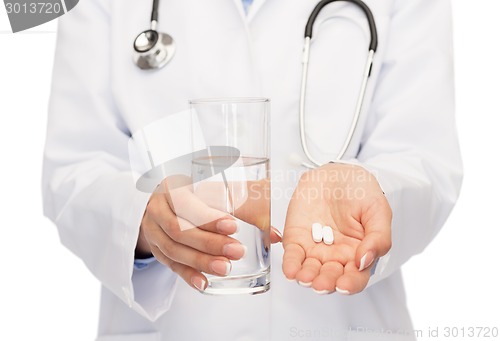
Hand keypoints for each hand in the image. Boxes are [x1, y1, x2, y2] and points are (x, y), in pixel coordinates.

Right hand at [137, 175, 280, 291]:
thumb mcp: (214, 188)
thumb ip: (247, 207)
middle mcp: (158, 208)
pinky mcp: (157, 248)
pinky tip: (204, 283)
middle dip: (209, 243)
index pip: (186, 203)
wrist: (162, 198)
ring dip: (201, 261)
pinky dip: (188, 275)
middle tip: (237, 251)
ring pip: (174, 249)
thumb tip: (276, 235)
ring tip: (225, 268)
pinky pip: (170, 264)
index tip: (233, 225)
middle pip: (179, 229)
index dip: (208, 217)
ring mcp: (153, 230)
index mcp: (172, 186)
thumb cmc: (195, 191)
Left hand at [282, 163, 391, 294]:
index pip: (355, 277)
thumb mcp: (378, 212)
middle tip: (321, 284)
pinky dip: (291, 263)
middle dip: (325, 283)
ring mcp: (315, 248)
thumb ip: (378, 238)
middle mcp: (335, 256)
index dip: (351, 284)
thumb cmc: (362, 193)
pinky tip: (291, 270)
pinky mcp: (297, 238)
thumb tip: (364, 261)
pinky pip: (293, 254)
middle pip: (330, 278)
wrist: (338, 173)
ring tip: (305, 277)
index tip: (345, 284)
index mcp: (358, 255)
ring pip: (310, 270)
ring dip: (306, 277)